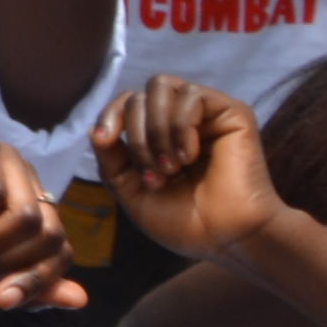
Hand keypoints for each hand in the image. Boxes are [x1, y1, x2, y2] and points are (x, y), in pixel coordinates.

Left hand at [89, 74, 284, 257]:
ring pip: (160, 86)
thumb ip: (111, 161)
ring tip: (173, 167)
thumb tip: (96, 131)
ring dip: (157, 130)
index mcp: (158, 137)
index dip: (109, 116)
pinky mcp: (231, 112)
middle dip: (137, 138)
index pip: (126, 104)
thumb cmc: (185, 224)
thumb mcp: (133, 193)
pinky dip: (181, 127)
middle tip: (157, 177)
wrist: (228, 239)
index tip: (105, 140)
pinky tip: (190, 156)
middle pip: (138, 97)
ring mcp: (205, 115)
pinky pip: (190, 95)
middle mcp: (181, 121)